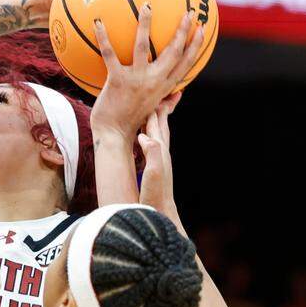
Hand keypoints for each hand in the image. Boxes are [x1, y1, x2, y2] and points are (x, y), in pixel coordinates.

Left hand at [91, 4, 203, 138]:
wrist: (113, 135)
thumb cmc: (130, 122)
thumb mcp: (154, 110)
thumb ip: (167, 100)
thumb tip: (180, 93)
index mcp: (164, 87)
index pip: (186, 63)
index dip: (196, 45)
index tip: (203, 29)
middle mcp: (154, 81)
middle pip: (173, 51)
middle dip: (182, 30)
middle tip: (188, 11)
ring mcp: (137, 80)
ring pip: (144, 46)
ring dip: (146, 24)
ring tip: (147, 5)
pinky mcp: (117, 80)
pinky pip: (110, 54)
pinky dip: (103, 37)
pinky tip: (98, 22)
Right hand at [137, 103, 179, 223]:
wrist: (162, 214)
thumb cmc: (155, 196)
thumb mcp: (153, 174)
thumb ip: (151, 153)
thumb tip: (143, 136)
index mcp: (159, 151)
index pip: (154, 124)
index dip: (152, 108)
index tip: (149, 92)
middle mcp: (162, 153)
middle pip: (161, 125)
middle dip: (161, 108)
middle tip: (163, 93)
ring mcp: (160, 160)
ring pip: (160, 133)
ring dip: (158, 119)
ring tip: (157, 109)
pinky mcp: (156, 167)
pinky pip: (154, 143)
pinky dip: (152, 133)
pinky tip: (147, 134)